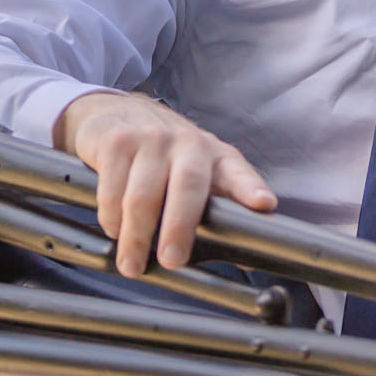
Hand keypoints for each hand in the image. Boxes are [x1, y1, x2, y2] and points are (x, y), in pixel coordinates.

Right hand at [53, 91, 276, 277]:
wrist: (115, 110)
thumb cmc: (164, 153)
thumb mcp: (198, 170)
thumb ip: (217, 205)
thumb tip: (240, 258)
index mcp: (215, 155)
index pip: (238, 172)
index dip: (250, 188)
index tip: (263, 204)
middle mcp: (187, 143)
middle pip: (188, 186)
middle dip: (180, 228)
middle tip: (173, 260)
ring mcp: (151, 140)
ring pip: (143, 196)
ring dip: (136, 237)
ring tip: (132, 265)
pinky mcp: (116, 142)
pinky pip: (113, 190)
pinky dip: (112, 218)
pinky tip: (115, 230)